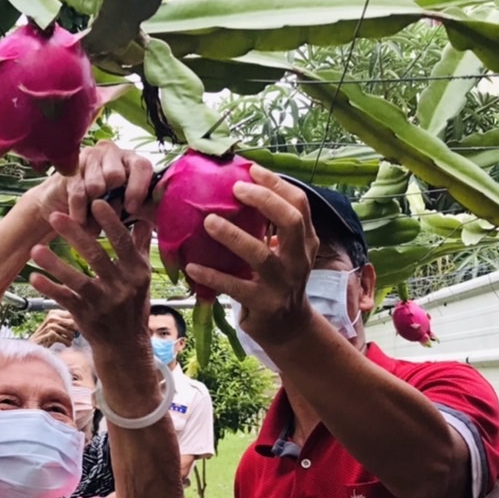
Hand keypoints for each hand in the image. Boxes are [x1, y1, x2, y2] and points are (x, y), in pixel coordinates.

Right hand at [25, 140, 156, 231]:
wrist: (70, 209)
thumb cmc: (106, 207)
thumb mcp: (129, 209)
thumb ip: (147, 208)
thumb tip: (167, 211)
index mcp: (132, 160)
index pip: (141, 166)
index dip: (137, 188)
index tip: (131, 209)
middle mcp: (112, 152)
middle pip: (116, 175)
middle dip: (111, 199)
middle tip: (107, 212)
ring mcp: (89, 156)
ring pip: (96, 185)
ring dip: (94, 208)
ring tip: (93, 218)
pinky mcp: (69, 168)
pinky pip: (78, 192)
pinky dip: (79, 212)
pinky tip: (80, 221)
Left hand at [29, 198, 151, 352]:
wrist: (125, 347)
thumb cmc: (133, 306)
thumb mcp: (142, 278)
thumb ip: (140, 247)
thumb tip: (144, 218)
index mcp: (136, 272)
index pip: (123, 242)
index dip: (110, 222)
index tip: (96, 202)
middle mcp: (121, 287)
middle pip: (96, 256)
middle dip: (75, 234)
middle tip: (54, 216)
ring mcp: (103, 303)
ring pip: (77, 280)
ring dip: (55, 264)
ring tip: (35, 249)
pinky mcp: (86, 316)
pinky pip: (64, 299)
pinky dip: (49, 288)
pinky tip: (33, 277)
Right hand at [29, 309, 76, 348]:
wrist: (34, 345)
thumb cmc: (46, 336)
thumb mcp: (55, 326)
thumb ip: (66, 323)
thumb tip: (81, 323)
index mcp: (54, 313)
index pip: (71, 314)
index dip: (77, 322)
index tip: (77, 328)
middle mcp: (52, 317)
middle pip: (72, 323)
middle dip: (74, 331)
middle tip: (73, 336)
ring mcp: (50, 325)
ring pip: (70, 332)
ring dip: (71, 338)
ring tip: (68, 341)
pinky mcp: (50, 334)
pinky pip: (65, 339)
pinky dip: (67, 343)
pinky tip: (67, 345)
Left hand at [183, 166, 318, 347]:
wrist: (288, 328)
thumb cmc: (277, 281)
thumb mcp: (285, 252)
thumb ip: (269, 227)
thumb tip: (236, 189)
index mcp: (306, 241)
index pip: (299, 204)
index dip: (277, 184)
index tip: (253, 169)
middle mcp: (299, 260)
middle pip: (290, 221)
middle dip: (264, 200)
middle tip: (236, 189)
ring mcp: (283, 284)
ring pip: (261, 254)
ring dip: (233, 236)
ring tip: (209, 222)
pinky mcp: (264, 304)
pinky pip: (235, 287)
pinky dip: (212, 276)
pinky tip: (192, 266)